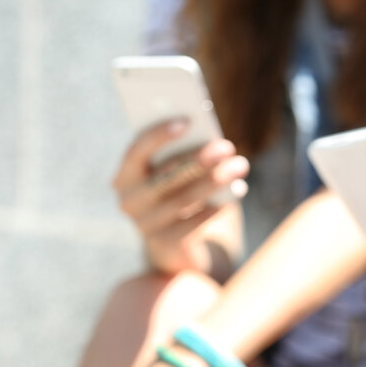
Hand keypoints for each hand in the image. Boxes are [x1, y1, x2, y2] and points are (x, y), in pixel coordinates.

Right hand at [112, 119, 248, 272]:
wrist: (175, 243)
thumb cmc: (178, 191)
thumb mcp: (177, 172)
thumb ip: (184, 154)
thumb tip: (211, 140)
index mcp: (125, 176)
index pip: (136, 152)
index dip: (159, 136)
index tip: (187, 121)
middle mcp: (129, 201)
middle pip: (166, 176)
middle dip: (198, 159)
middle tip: (227, 146)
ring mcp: (144, 226)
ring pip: (183, 199)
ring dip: (216, 180)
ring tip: (240, 165)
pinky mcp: (164, 245)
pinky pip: (193, 224)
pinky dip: (215, 206)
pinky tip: (237, 191)